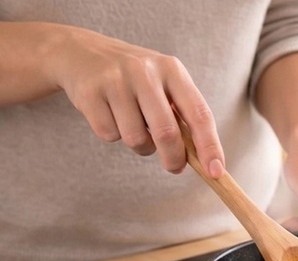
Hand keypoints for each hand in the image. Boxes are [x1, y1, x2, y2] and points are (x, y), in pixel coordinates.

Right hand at [45, 26, 224, 174]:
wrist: (80, 52)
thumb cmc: (134, 79)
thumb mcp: (162, 83)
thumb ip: (181, 115)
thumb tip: (202, 159)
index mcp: (172, 70)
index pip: (199, 113)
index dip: (210, 146)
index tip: (216, 172)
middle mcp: (145, 72)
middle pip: (167, 133)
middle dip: (174, 158)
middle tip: (174, 167)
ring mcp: (115, 81)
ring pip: (136, 139)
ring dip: (140, 145)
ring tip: (135, 126)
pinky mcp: (90, 93)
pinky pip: (109, 135)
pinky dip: (112, 135)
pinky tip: (110, 115)